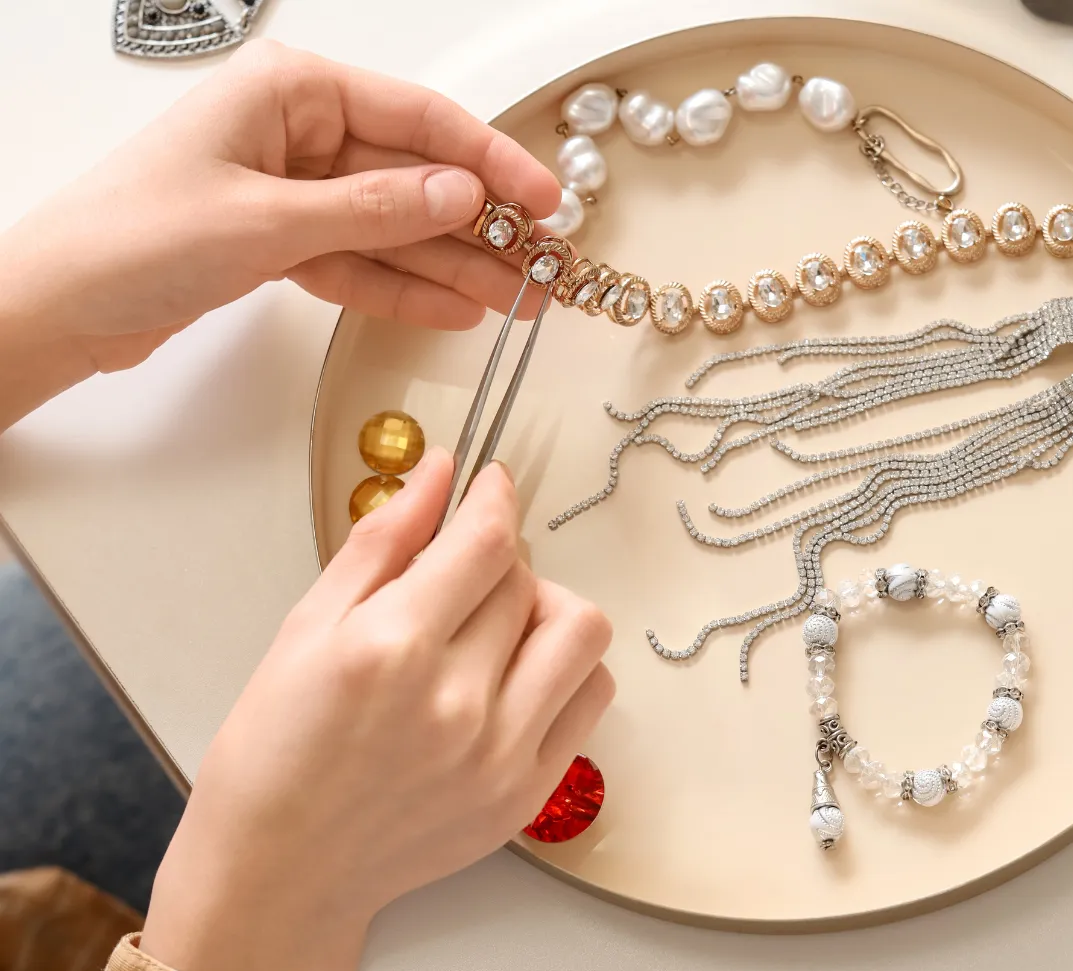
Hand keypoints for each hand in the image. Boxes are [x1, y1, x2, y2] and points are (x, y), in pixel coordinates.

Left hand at [0, 41, 559, 427]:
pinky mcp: (283, 245)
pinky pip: (362, 264)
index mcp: (293, 95)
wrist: (62, 304)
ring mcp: (293, 194)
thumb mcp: (267, 220)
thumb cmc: (133, 237)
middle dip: (482, 227)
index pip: (418, 122)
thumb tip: (460, 195)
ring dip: (455, 266)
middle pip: (415, 180)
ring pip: (396, 230)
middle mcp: (298, 137)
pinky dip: (405, 289)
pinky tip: (456, 307)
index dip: (490, 162)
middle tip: (541, 265)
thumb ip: (372, 210)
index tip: (544, 198)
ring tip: (517, 300)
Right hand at [140, 453, 613, 970]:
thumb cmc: (274, 748)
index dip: (493, 497)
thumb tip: (440, 473)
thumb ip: (382, 542)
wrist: (281, 870)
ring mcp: (500, 754)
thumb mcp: (307, 627)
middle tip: (459, 576)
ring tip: (498, 626)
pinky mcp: (526, 794)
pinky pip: (590, 697)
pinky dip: (564, 667)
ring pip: (579, 631)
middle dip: (496, 558)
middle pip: (526, 579)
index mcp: (391, 648)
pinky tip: (516, 676)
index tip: (488, 485)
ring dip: (545, 607)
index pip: (486, 540)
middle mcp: (457, 702)